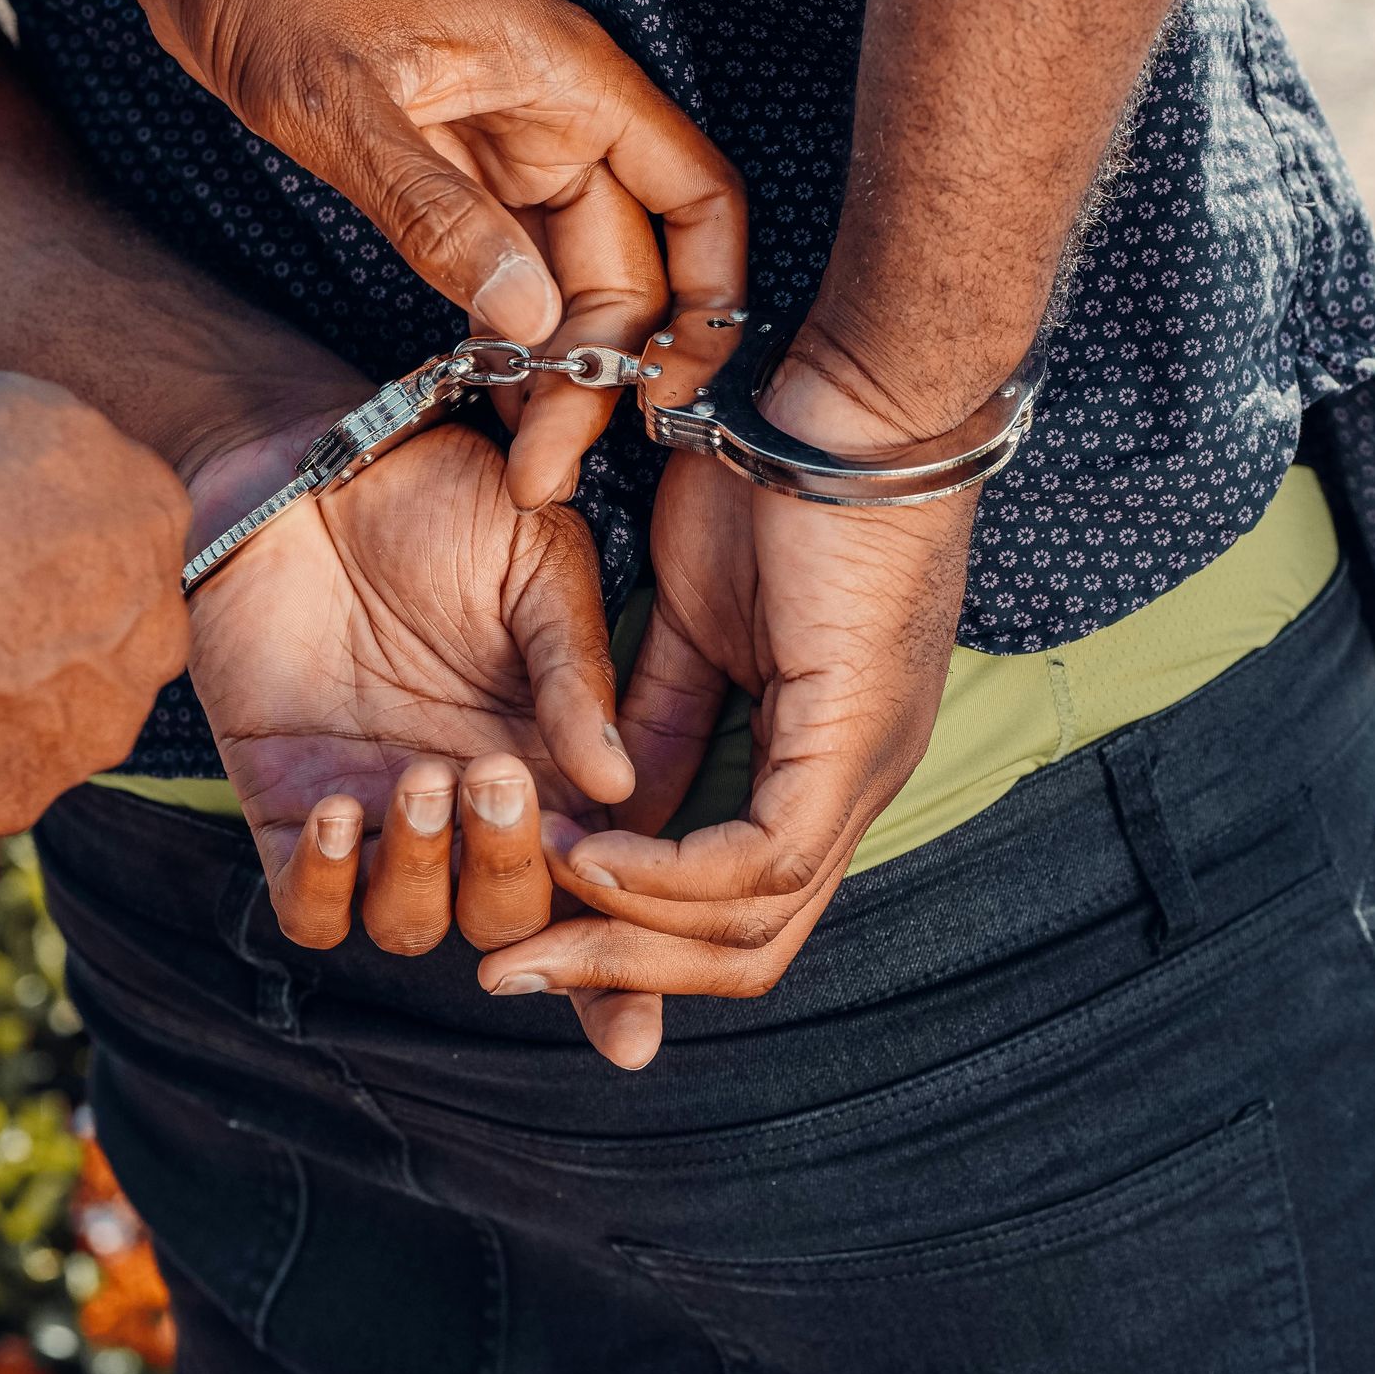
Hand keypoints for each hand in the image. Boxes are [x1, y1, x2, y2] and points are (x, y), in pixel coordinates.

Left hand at [103, 0, 744, 507]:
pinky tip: (491, 397)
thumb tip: (524, 315)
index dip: (710, 297)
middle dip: (600, 370)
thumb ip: (434, 211)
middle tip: (548, 458)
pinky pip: (506, 271)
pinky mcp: (452, 176)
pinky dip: (506, 338)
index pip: (694, 194)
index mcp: (563, 79)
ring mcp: (503, 151)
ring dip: (556, 371)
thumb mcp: (341, 101)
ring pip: (567, 281)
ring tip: (527, 453)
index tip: (676, 386)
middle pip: (625, 265)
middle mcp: (550, 118)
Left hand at [183, 395, 662, 1066]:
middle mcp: (472, 810)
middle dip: (511, 872)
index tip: (632, 1026)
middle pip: (510, 922)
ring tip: (423, 775)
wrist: (318, 463)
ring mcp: (382, 816)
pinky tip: (345, 804)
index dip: (617, 973)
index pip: (595, 891)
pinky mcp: (289, 808)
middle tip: (497, 777)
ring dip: (427, 873)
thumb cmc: (444, 502)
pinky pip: (308, 909)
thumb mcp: (539, 568)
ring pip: (413, 925)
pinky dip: (331, 883)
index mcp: (553, 767)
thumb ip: (573, 674)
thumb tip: (618, 784)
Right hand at [476, 362, 975, 1002]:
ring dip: (629, 938)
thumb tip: (609, 806)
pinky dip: (667, 876)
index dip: (638, 944)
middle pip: (749, 951)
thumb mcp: (693, 623)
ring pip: (756, 929)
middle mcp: (852, 791)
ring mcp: (862, 772)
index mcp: (818, 764)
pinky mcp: (853, 740)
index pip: (739, 910)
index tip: (535, 942)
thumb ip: (658, 718)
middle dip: (621, 973)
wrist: (848, 399)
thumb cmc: (777, 485)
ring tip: (533, 923)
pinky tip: (591, 857)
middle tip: (511, 974)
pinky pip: (763, 860)